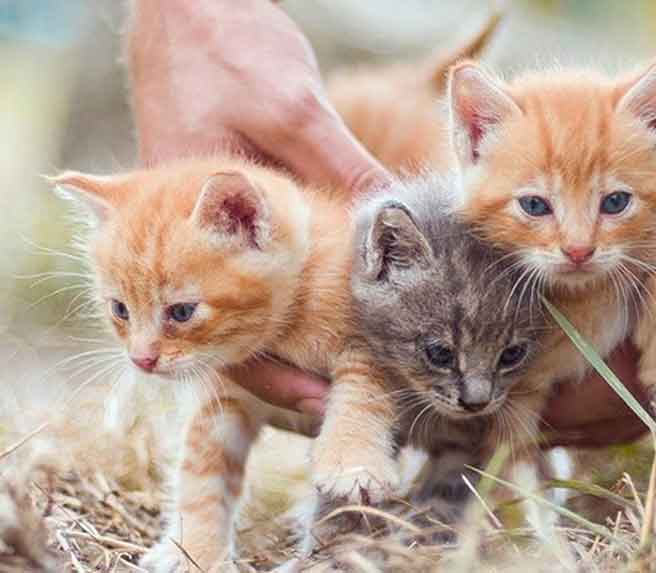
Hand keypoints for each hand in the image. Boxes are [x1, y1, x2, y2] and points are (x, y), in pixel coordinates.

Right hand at [128, 0, 389, 408]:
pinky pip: (248, 252)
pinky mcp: (220, 197)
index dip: (269, 366)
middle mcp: (186, 226)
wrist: (186, 2)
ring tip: (335, 364)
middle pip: (226, 319)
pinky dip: (283, 278)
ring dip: (283, 325)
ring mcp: (200, 214)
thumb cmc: (227, 46)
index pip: (217, 320)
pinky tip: (326, 296)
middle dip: (279, 359)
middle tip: (334, 391)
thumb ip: (344, 167)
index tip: (319, 393)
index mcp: (184, 217)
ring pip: (237, 288)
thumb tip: (399, 222)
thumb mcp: (293, 111)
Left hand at [541, 78, 655, 446]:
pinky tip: (620, 397)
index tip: (515, 389)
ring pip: (654, 411)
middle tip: (526, 423)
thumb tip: (568, 189)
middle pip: (618, 405)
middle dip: (567, 420)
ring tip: (560, 426)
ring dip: (605, 422)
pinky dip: (649, 403)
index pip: (592, 361)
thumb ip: (622, 183)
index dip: (547, 387)